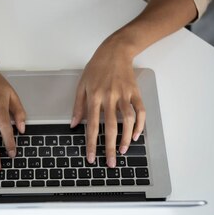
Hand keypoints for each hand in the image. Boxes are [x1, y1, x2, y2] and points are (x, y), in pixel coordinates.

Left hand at [71, 39, 145, 167]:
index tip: (91, 157)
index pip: (91, 125)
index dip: (91, 143)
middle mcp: (109, 97)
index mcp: (94, 96)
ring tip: (123, 151)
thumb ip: (78, 106)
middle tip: (110, 163)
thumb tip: (73, 124)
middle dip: (110, 147)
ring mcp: (124, 94)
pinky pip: (140, 111)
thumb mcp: (82, 85)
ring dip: (126, 137)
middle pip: (110, 126)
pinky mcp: (135, 92)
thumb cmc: (96, 68)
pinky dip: (140, 124)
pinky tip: (136, 135)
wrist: (115, 51)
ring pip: (128, 120)